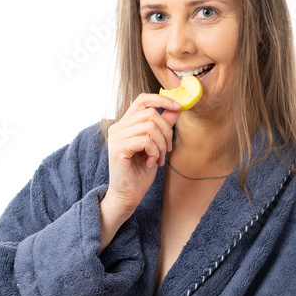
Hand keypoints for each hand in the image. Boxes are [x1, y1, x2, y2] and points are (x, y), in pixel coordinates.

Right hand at [105, 93, 181, 215]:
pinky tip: (150, 163)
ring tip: (158, 159)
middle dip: (166, 131)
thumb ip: (163, 126)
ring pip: (150, 127)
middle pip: (151, 114)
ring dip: (161, 145)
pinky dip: (154, 152)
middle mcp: (117, 127)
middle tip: (168, 150)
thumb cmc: (140, 172)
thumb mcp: (156, 146)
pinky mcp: (118, 148)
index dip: (162, 99)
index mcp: (125, 124)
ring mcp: (116, 137)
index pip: (143, 100)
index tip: (178, 107)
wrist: (128, 196)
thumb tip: (176, 108)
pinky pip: (146, 140)